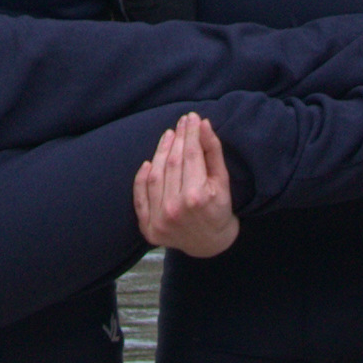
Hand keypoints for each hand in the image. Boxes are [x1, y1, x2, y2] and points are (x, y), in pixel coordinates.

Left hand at [132, 112, 239, 255]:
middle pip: (172, 163)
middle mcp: (175, 208)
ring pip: (154, 175)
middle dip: (177, 138)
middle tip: (181, 123)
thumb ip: (213, 151)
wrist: (210, 244)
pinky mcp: (148, 228)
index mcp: (197, 197)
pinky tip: (149, 161)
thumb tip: (203, 124)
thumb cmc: (219, 208)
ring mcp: (159, 220)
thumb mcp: (223, 180)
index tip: (191, 117)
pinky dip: (141, 177)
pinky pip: (140, 196)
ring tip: (168, 136)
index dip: (190, 133)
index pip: (190, 155)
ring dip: (160, 152)